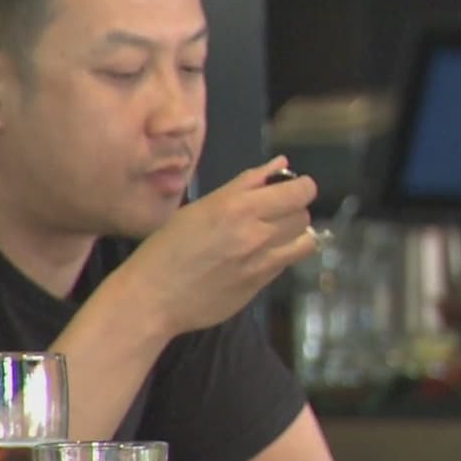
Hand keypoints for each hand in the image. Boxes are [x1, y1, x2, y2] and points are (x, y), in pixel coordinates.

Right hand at [115, 155, 318, 335]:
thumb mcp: (203, 205)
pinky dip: (281, 255)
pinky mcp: (261, 286)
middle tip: (274, 210)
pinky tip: (258, 254)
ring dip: (294, 234)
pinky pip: (287, 263)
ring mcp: (261, 264)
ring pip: (305, 241)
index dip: (302, 187)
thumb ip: (247, 183)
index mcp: (239, 207)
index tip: (293, 187)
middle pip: (304, 215)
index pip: (299, 192)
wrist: (154, 297)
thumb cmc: (170, 246)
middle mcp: (256, 235)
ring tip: (273, 233)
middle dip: (294, 209)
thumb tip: (281, 164)